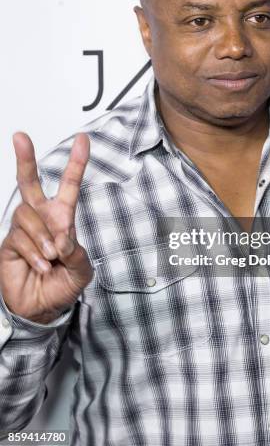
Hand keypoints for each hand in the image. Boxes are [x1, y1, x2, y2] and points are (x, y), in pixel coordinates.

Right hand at [0, 132, 92, 323]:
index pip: (69, 186)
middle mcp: (41, 218)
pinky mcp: (9, 244)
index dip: (77, 163)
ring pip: (27, 216)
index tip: (84, 140)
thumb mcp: (81, 270)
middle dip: (25, 159)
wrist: (42, 308)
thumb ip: (76, 253)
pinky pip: (19, 238)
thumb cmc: (63, 284)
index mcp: (62, 218)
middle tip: (20, 137)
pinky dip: (34, 254)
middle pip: (29, 183)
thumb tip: (62, 238)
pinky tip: (42, 266)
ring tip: (51, 257)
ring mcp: (23, 230)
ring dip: (42, 237)